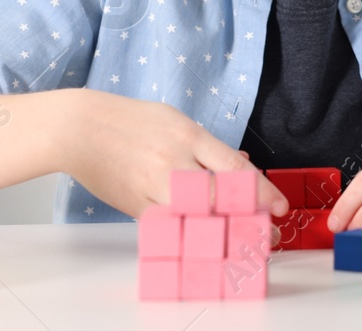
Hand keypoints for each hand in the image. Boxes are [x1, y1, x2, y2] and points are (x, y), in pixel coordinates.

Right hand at [60, 89, 288, 218]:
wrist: (81, 129)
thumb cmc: (131, 121)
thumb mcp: (176, 121)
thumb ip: (208, 146)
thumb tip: (241, 164)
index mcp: (188, 136)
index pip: (234, 169)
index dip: (262, 191)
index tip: (280, 207)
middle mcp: (174, 162)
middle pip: (220, 198)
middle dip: (247, 218)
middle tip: (267, 232)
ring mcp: (154, 187)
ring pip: (196, 218)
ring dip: (220, 232)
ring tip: (240, 240)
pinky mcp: (138, 207)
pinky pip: (170, 225)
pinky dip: (188, 232)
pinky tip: (203, 238)